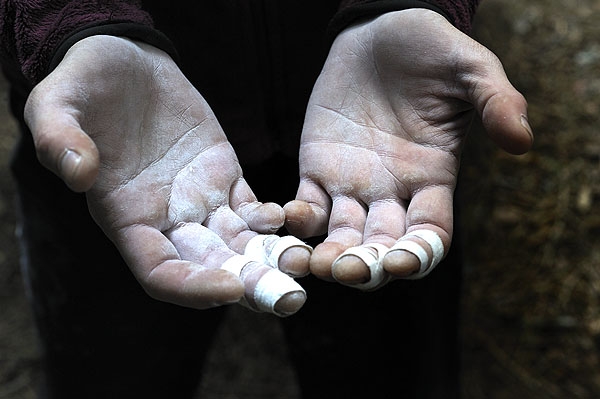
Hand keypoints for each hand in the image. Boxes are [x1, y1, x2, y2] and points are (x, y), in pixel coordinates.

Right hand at [24, 36, 310, 314]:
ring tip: (304, 266)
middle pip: (211, 268)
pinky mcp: (224, 176)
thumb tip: (78, 173)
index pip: (159, 271)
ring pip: (239, 244)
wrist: (126, 61)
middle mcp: (166, 219)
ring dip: (270, 259)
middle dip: (249, 287)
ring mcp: (199, 200)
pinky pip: (251, 209)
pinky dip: (272, 220)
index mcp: (125, 216)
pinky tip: (290, 218)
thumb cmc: (85, 83)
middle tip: (290, 300)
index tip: (230, 288)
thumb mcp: (58, 101)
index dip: (191, 287)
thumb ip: (58, 137)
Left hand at [284, 9, 532, 288]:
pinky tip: (285, 222)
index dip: (418, 255)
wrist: (379, 29)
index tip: (401, 263)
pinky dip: (297, 220)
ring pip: (341, 235)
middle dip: (366, 266)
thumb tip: (522, 141)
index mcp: (432, 178)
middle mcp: (392, 191)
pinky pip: (307, 205)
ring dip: (328, 256)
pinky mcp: (318, 166)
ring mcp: (352, 183)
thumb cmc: (430, 48)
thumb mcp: (470, 68)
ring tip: (313, 264)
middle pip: (381, 246)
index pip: (429, 233)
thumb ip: (497, 101)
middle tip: (346, 270)